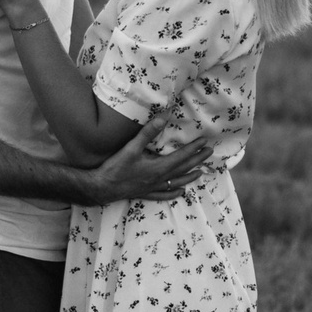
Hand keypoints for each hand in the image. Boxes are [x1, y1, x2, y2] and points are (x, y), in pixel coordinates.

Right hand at [86, 108, 210, 203]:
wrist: (102, 187)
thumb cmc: (116, 168)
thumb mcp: (131, 147)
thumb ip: (148, 132)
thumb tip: (164, 117)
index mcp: (158, 167)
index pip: (181, 156)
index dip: (194, 149)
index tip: (204, 142)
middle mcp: (159, 179)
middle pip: (183, 169)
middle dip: (197, 160)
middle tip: (209, 153)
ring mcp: (153, 187)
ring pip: (177, 183)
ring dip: (190, 177)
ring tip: (201, 173)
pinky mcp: (146, 193)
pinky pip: (165, 194)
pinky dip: (174, 193)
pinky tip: (181, 192)